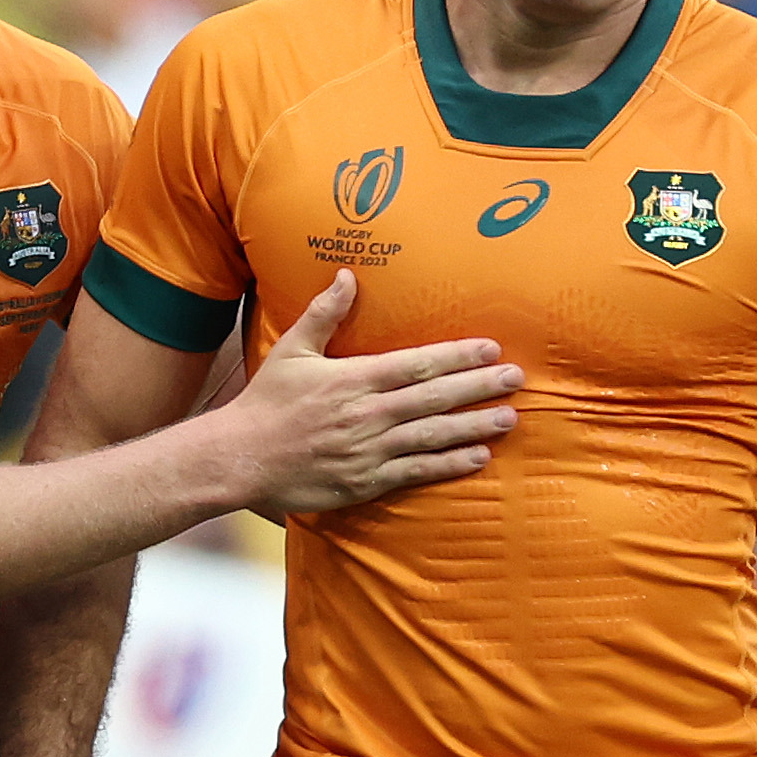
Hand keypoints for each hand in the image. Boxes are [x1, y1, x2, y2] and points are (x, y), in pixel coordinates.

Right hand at [219, 269, 523, 514]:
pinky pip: (418, 471)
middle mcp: (369, 413)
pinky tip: (479, 457)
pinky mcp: (367, 481)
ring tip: (510, 417)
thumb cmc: (266, 403)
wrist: (239, 457)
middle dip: (480, 386)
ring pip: (434, 434)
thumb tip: (347, 275)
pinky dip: (450, 464)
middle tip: (517, 378)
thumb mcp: (292, 350)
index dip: (458, 355)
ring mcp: (370, 449)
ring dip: (475, 425)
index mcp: (354, 378)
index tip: (490, 348)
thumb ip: (324, 313)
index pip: (418, 363)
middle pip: (436, 396)